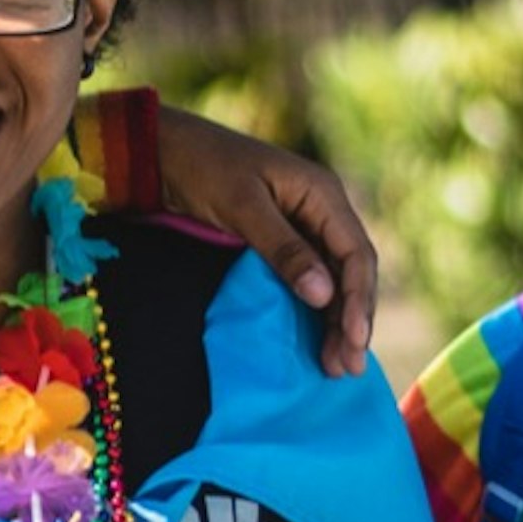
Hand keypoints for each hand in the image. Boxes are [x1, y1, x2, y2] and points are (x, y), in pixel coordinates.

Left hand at [150, 104, 379, 375]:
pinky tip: (316, 341)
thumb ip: (283, 249)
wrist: (163, 153)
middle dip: (352, 320)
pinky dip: (314, 312)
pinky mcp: (282, 244)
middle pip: (351, 273)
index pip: (355, 254)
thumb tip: (323, 295)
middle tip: (347, 368)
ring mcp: (303, 227)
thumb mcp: (242, 207)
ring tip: (335, 367)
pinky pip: (309, 281)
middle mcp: (321, 210)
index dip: (359, 300)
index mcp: (322, 193)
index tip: (354, 340)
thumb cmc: (202, 169)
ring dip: (336, 322)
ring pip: (333, 282)